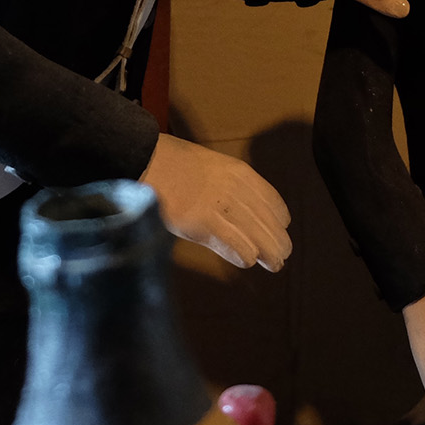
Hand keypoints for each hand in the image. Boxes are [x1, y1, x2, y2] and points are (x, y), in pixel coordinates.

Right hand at [139, 134, 291, 271]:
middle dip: (278, 243)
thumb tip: (237, 206)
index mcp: (241, 173)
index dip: (279, 222)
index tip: (280, 231)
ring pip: (259, 240)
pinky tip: (245, 262)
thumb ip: (227, 184)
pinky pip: (237, 248)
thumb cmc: (169, 162)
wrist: (145, 159)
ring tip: (272, 265)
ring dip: (267, 256)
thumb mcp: (210, 165)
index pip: (274, 203)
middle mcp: (238, 190)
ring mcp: (222, 207)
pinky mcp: (205, 224)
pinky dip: (243, 257)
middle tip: (280, 258)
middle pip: (271, 225)